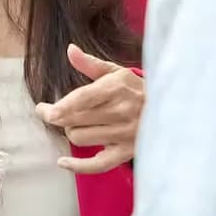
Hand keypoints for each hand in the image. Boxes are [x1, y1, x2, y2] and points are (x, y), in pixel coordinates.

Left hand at [34, 44, 144, 174]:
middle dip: (57, 116)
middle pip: (74, 120)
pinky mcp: (126, 153)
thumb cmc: (135, 90)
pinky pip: (96, 165)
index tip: (44, 110)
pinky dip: (77, 166)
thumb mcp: (117, 72)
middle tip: (51, 113)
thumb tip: (70, 49)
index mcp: (117, 87)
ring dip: (72, 131)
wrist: (171, 110)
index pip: (83, 98)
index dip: (61, 106)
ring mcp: (124, 134)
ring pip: (79, 138)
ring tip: (77, 124)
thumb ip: (90, 64)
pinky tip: (63, 162)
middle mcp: (121, 111)